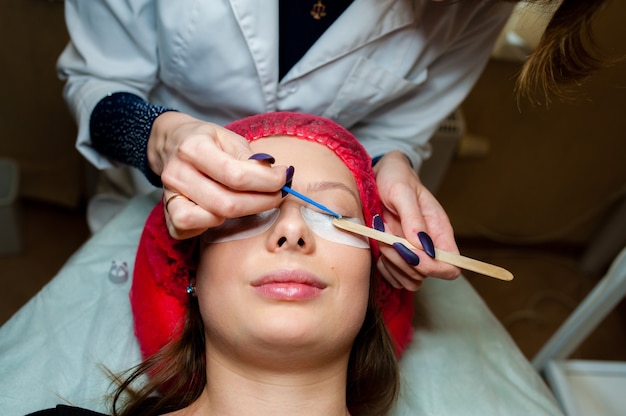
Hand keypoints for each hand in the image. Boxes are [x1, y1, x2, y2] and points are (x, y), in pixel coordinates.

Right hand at [148, 112, 289, 238]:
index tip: (284, 178)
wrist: (171, 144)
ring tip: (248, 201)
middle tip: (278, 195)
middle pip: (227, 203)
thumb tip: (278, 177)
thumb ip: (251, 159)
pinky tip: (223, 212)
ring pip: (211, 219)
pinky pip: (192, 230)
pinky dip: (212, 225)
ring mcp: (169, 196)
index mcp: (193, 147)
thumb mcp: (230, 139)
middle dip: (261, 203)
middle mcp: (177, 173)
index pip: (236, 175)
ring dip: (239, 215)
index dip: (267, 181)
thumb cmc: (207, 142)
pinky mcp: (168, 215)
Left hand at [373, 151, 460, 290]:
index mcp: (439, 231)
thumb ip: (413, 217)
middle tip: (387, 236)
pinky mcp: (395, 258)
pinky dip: (383, 267)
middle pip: (425, 275)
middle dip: (403, 260)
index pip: (451, 266)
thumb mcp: (402, 191)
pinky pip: (393, 277)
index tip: (412, 253)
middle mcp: (428, 247)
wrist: (378, 176)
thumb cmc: (395, 178)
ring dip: (391, 263)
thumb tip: (422, 244)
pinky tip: (378, 247)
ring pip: (408, 280)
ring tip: (381, 237)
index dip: (433, 268)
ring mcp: (412, 254)